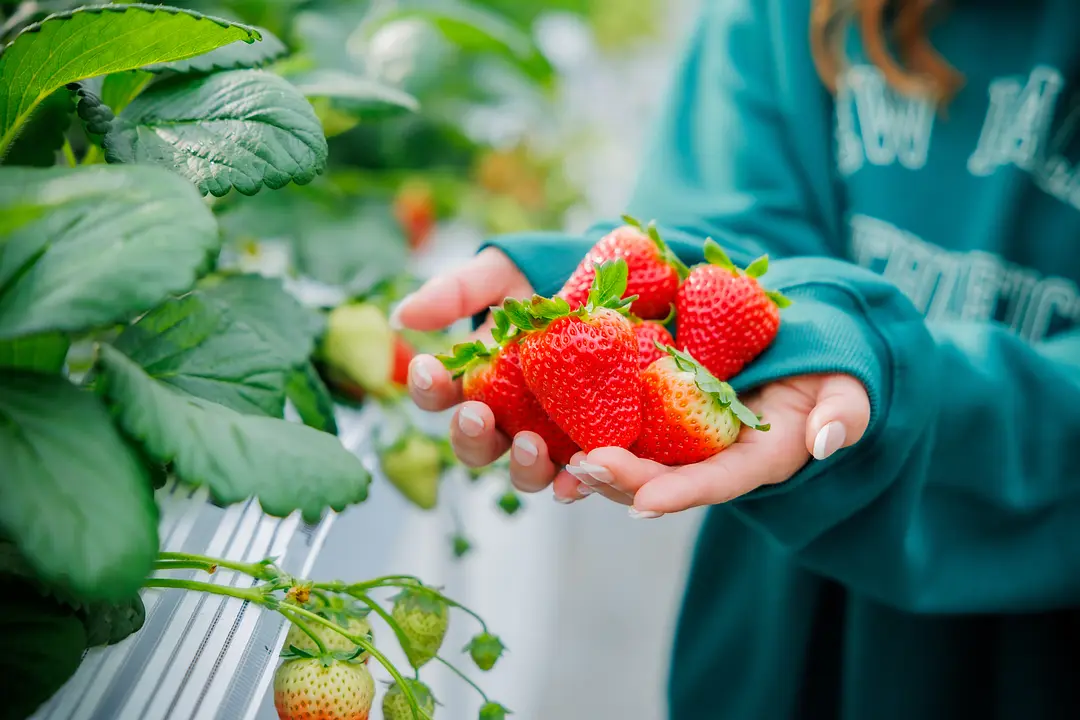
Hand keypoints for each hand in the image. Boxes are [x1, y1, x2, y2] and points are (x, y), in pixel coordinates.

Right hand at [395, 248, 574, 493]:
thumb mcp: (500, 275)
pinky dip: (576, 479)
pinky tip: (581, 470)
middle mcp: (507, 417)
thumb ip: (455, 292)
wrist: (608, 285)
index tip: (426, 369)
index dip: (427, 387)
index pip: (438, 395)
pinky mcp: (589, 444)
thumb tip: (402, 315)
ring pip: (524, 470)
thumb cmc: (543, 283)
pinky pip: (580, 473)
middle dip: (470, 435)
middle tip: (477, 415)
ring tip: (530, 445)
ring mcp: (548, 436)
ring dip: (522, 465)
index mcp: (475, 382)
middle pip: (475, 444)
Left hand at [550, 374, 871, 516]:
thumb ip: (844, 413)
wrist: (804, 344)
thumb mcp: (849, 387)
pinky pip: (622, 416)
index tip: (645, 504)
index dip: (682, 494)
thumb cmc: (831, 368)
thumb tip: (828, 442)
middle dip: (622, 480)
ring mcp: (682, 432)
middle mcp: (711, 455)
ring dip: (595, 461)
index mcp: (756, 459)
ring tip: (556, 455)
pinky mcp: (660, 403)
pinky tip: (555, 413)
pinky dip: (589, 419)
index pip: (717, 483)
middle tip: (583, 467)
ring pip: (634, 455)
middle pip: (662, 477)